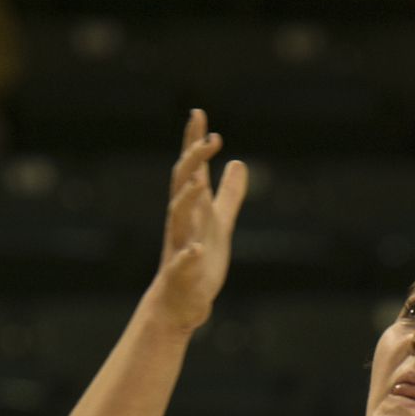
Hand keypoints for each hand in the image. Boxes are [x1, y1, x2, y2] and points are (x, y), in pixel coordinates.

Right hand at [150, 108, 248, 331]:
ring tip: (198, 185)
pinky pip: (182, 263)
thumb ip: (229, 194)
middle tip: (208, 140)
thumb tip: (238, 162)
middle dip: (193, 162)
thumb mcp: (219, 223)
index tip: (199, 112)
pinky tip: (196, 250)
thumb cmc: (198, 262)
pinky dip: (188, 257)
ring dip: (186, 201)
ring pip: (177, 219)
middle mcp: (182, 222)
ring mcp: (179, 246)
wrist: (181, 302)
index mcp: (192, 209)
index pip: (191, 169)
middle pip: (182, 185)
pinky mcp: (181, 275)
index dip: (194, 142)